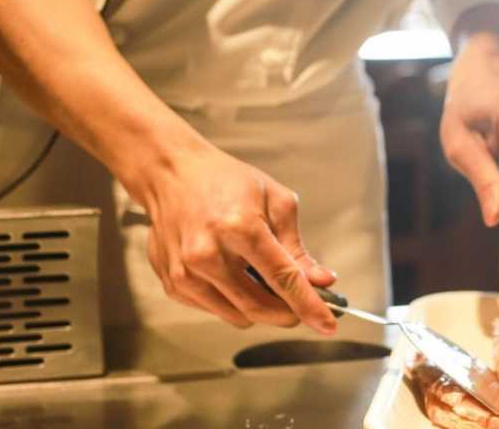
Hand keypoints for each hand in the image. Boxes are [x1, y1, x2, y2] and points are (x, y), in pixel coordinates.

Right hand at [127, 138, 337, 333]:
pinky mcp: (173, 284)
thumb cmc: (225, 181)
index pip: (282, 279)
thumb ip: (297, 248)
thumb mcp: (275, 201)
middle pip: (260, 307)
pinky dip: (235, 302)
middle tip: (303, 304)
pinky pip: (216, 311)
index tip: (328, 324)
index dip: (309, 306)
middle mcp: (207, 254)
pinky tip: (234, 275)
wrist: (171, 174)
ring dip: (262, 309)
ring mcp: (185, 273)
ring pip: (239, 316)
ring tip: (263, 279)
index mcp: (238, 227)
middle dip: (289, 313)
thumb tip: (321, 282)